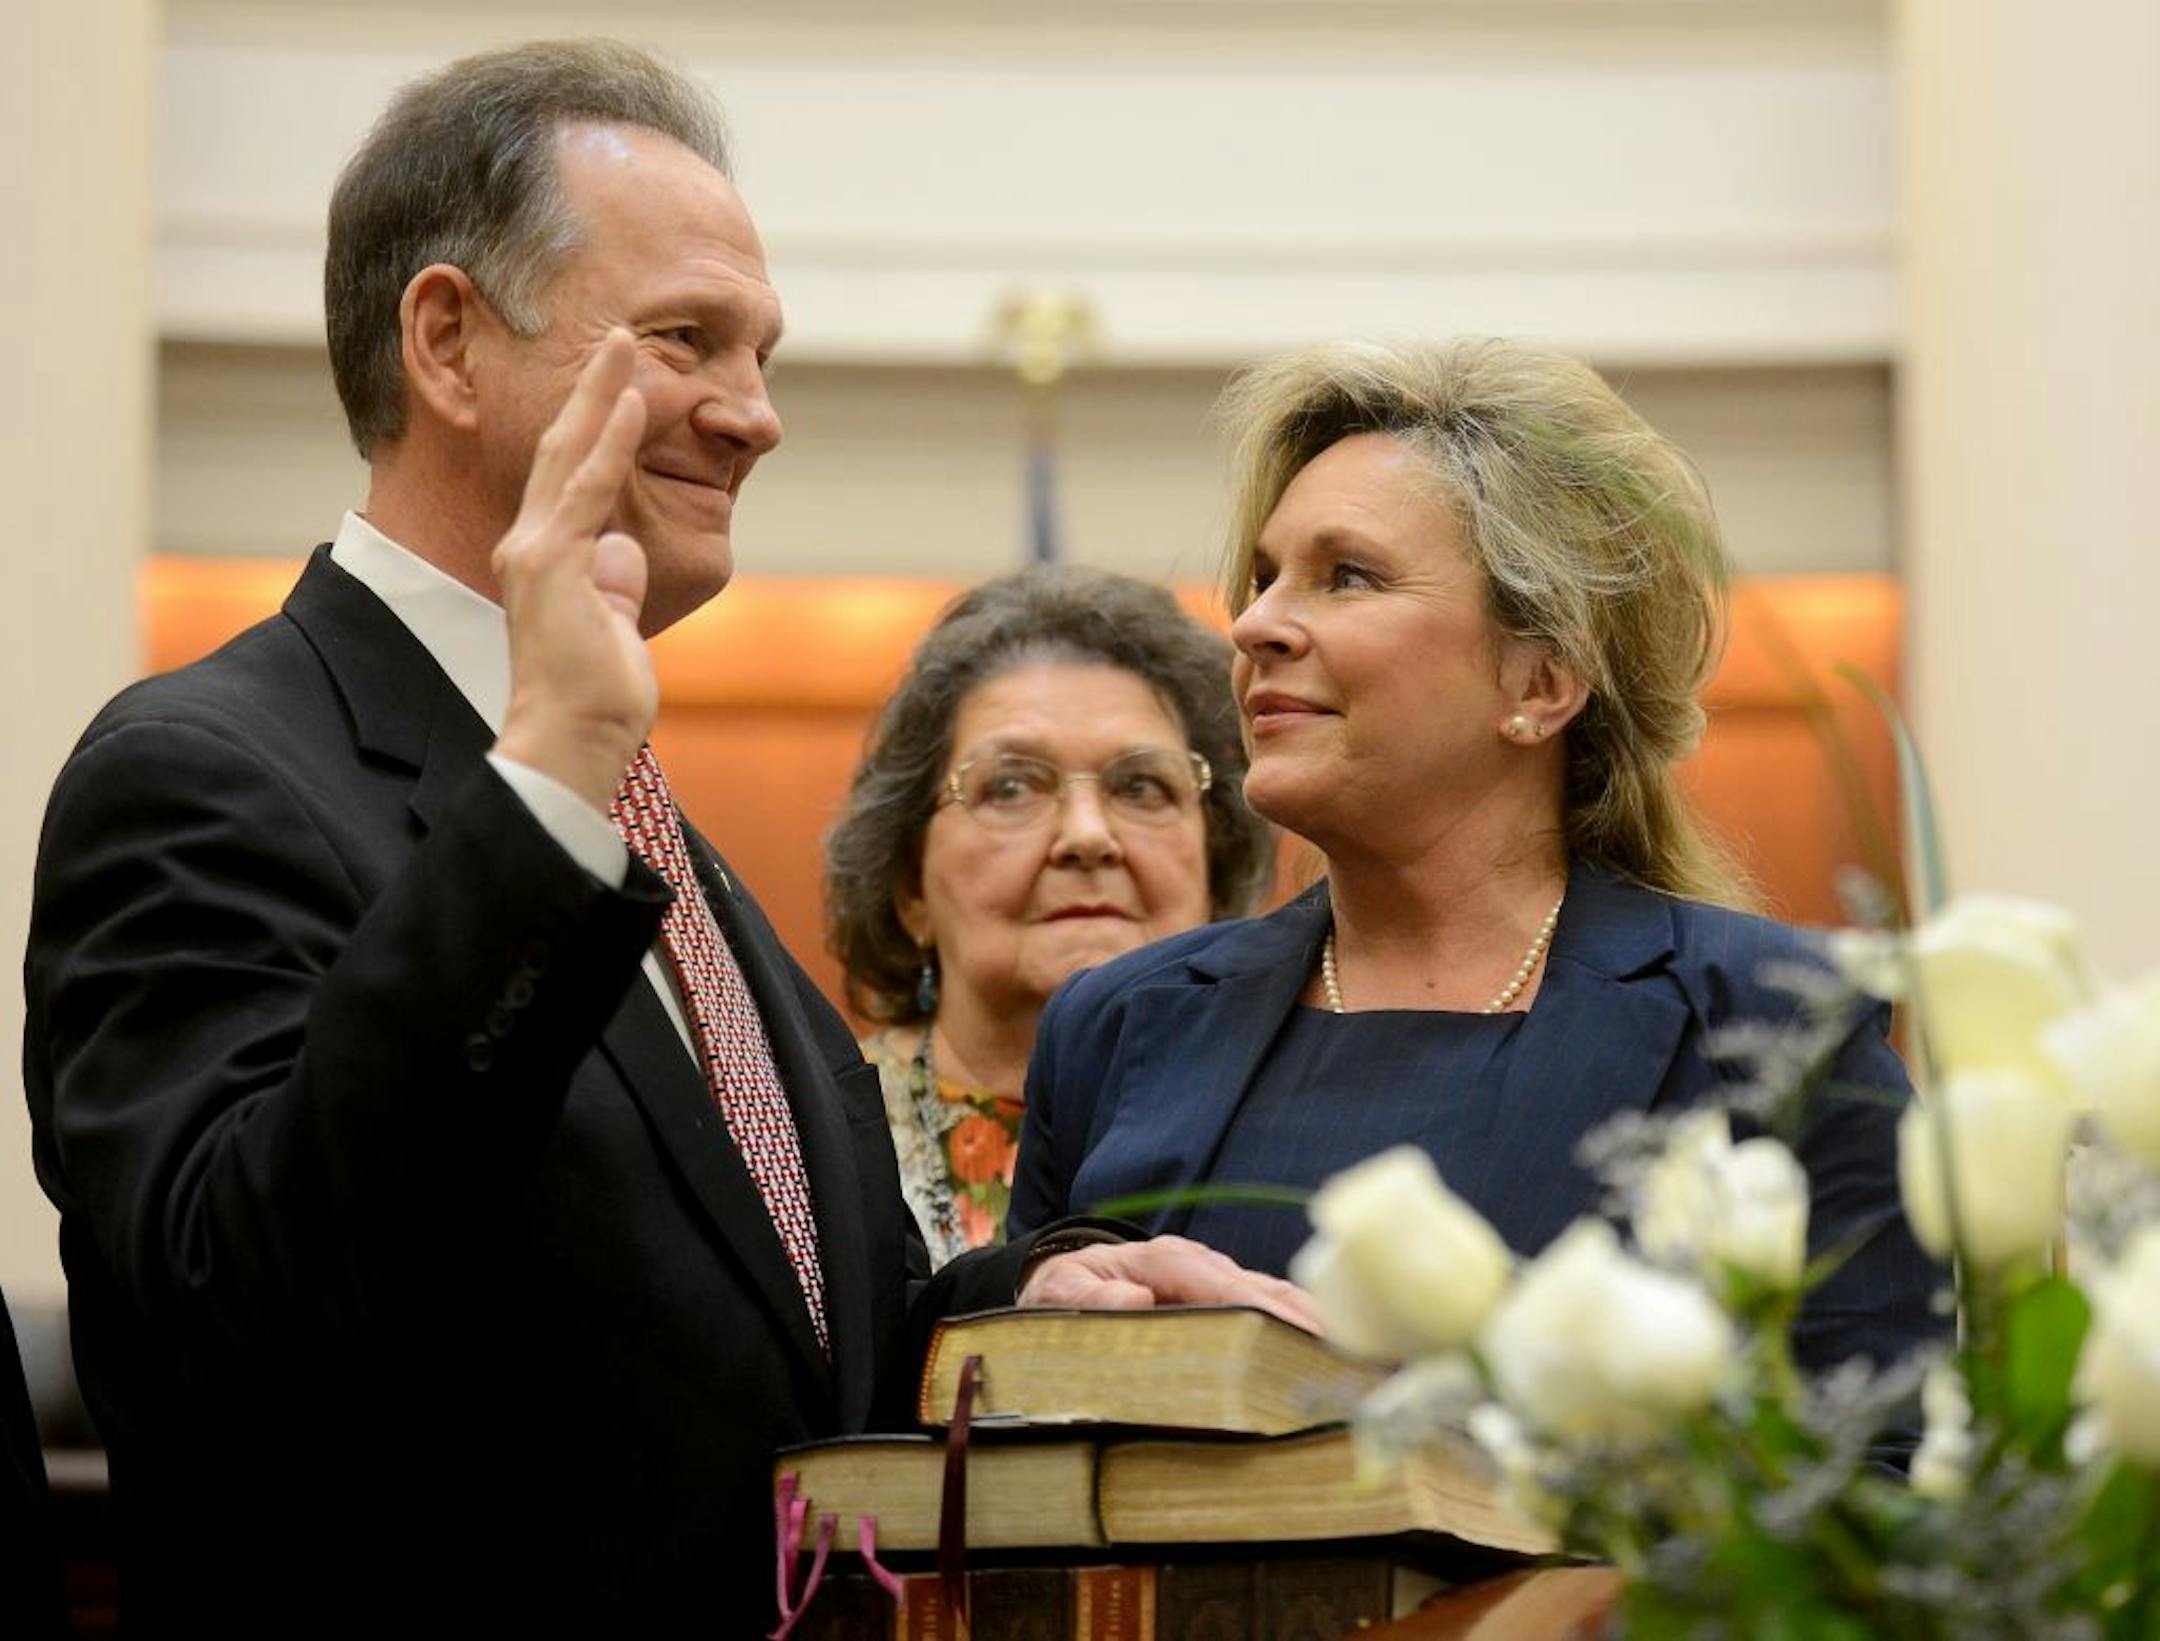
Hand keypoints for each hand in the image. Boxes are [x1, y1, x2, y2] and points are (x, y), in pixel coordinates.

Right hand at [492, 330, 656, 813]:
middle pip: (563, 450)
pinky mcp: (553, 564)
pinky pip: (588, 490)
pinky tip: (629, 402)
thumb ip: (615, 589)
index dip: (593, 427)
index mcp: (546, 561)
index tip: (619, 385)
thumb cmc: (594, 702)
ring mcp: (537, 552)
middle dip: (590, 389)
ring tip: (622, 343)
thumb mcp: (614, 631)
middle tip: (614, 337)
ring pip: (571, 455)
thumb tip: (623, 553)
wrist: (569, 743)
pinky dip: (609, 443)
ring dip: (599, 395)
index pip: (572, 479)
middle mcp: (532, 546)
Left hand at [1018, 1234, 1325, 1333]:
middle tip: (1350, 1361)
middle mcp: (1198, 1264)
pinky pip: (1269, 1313)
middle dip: (1304, 1323)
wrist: (1059, 1281)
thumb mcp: (1059, 1295)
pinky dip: (1302, 1333)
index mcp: (1163, 1261)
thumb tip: (1132, 1299)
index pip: (1221, 1285)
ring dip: (1313, 1328)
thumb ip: (1090, 1297)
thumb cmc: (1061, 1294)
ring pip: (1274, 1300)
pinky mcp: (1223, 1299)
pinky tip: (1332, 1360)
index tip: (1299, 1336)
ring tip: (1358, 1364)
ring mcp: (1215, 1279)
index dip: (1261, 1310)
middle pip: (1261, 1291)